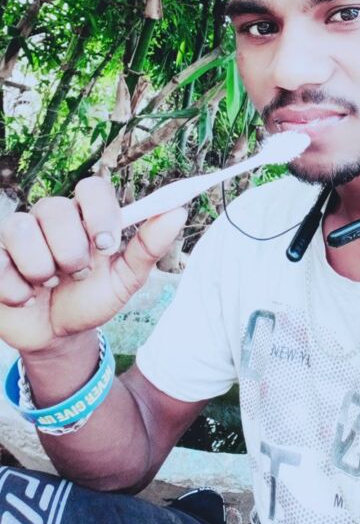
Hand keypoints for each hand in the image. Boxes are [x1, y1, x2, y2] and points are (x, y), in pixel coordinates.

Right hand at [0, 177, 186, 353]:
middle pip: (55, 207)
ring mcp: (18, 235)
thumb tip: (178, 212)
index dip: (99, 214)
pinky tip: (26, 297)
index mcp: (85, 216)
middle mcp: (50, 217)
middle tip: (78, 275)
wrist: (59, 336)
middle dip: (71, 251)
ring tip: (50, 284)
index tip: (107, 246)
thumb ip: (149, 246)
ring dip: (42, 267)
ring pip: (21, 227)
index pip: (92, 187)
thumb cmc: (93, 299)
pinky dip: (17, 288)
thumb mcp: (126, 279)